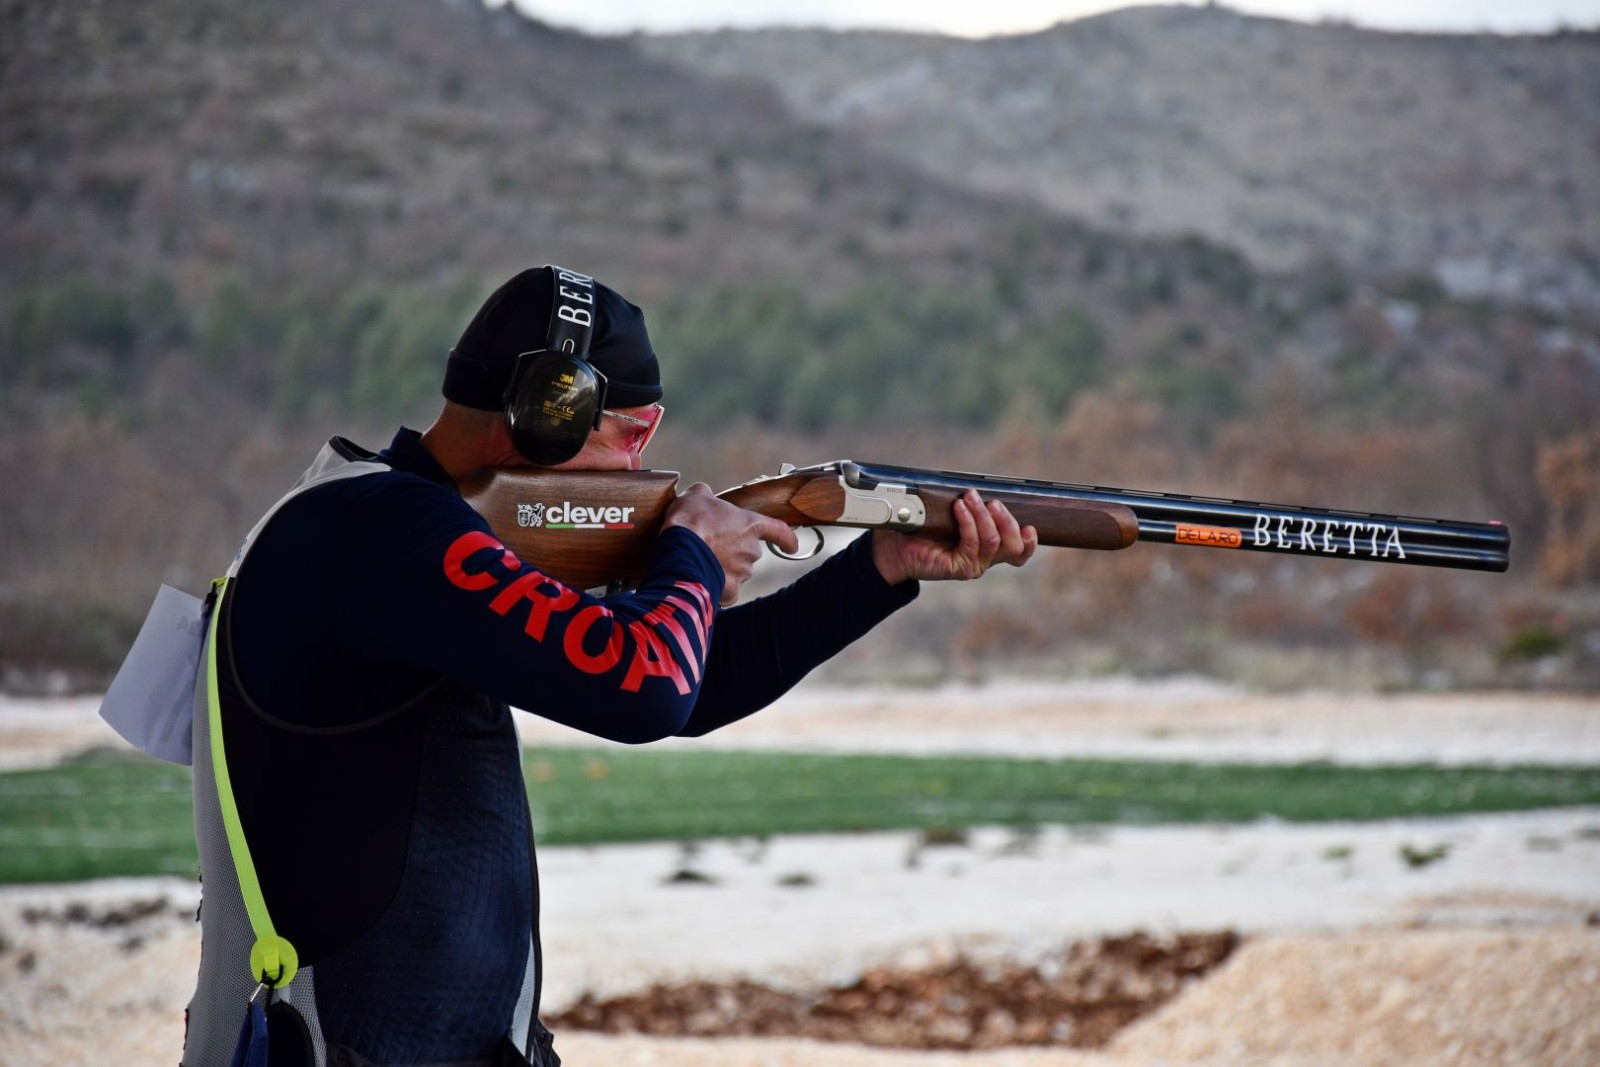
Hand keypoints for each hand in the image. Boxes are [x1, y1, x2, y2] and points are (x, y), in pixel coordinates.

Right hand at [663, 483, 800, 604]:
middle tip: (710, 545)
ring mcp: (742, 573)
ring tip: (699, 561)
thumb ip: (706, 495)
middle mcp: (751, 551)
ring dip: (723, 568)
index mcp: (750, 525)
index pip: (779, 531)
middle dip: (733, 551)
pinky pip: (727, 592)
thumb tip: (702, 494)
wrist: (678, 551)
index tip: (791, 547)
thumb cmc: (690, 521)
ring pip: (737, 572)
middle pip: (749, 553)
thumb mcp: (696, 497)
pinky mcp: (730, 591)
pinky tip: (702, 580)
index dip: (786, 539)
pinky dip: (718, 588)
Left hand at [871, 490, 1037, 584]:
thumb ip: (971, 505)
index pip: (1020, 550)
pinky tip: (959, 507)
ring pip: (994, 542)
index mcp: (990, 546)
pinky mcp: (960, 568)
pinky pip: (972, 543)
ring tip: (970, 498)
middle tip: (993, 501)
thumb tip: (979, 487)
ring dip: (984, 516)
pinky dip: (968, 522)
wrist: (896, 547)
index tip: (1029, 526)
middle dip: (1007, 520)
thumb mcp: (953, 511)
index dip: (1030, 542)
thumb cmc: (924, 527)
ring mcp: (974, 565)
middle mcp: (985, 558)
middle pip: (1014, 546)